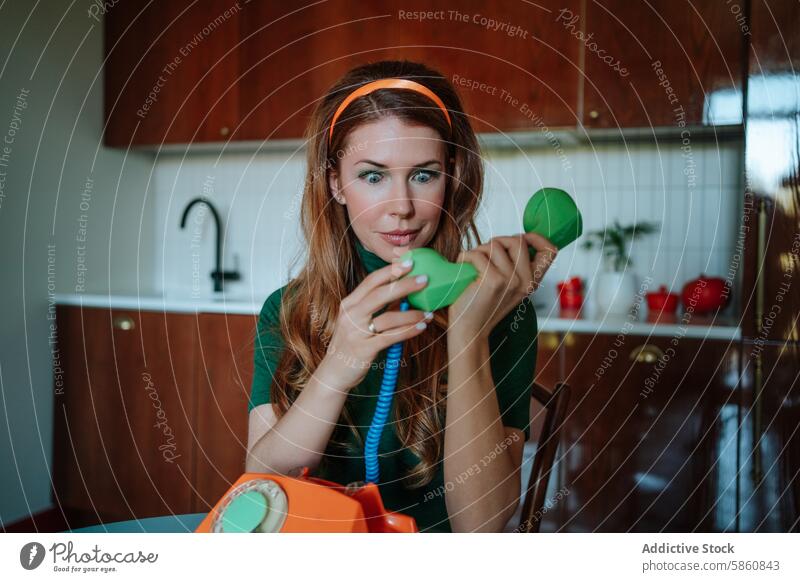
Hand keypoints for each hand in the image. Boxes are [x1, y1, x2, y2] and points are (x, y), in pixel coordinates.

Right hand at [318, 258, 432, 392]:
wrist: (333, 373)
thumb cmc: (350, 344)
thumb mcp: (357, 321)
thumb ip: (376, 307)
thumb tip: (404, 293)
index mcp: (349, 304)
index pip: (370, 282)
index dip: (390, 271)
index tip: (408, 262)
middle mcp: (350, 315)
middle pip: (379, 294)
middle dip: (403, 285)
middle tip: (424, 279)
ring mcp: (356, 333)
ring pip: (388, 317)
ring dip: (412, 314)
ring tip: (429, 313)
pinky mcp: (364, 350)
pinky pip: (391, 337)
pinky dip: (408, 331)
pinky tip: (421, 327)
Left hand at [447, 232, 556, 339]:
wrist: (469, 330)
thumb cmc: (482, 304)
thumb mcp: (507, 286)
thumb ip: (515, 266)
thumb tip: (514, 238)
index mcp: (532, 282)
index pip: (550, 251)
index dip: (536, 238)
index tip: (521, 238)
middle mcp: (526, 281)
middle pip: (517, 240)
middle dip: (497, 241)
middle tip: (484, 255)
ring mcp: (511, 281)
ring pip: (495, 244)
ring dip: (478, 250)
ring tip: (472, 266)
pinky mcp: (493, 281)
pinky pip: (477, 254)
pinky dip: (465, 257)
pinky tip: (462, 267)